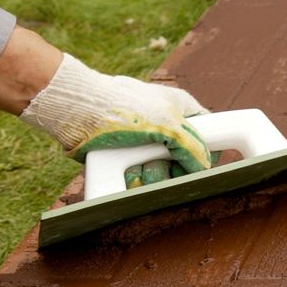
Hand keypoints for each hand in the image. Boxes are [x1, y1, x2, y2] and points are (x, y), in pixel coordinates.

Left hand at [17, 53, 211, 186]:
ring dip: (153, 176)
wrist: (78, 111)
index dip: (205, 152)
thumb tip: (204, 169)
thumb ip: (195, 148)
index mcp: (181, 109)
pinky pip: (141, 178)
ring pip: (163, 173)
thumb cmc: (123, 107)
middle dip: (173, 170)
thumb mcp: (170, 125)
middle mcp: (165, 126)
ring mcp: (145, 143)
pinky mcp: (126, 157)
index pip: (207, 134)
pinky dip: (135, 180)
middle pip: (184, 162)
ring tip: (139, 167)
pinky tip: (127, 173)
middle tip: (163, 165)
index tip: (201, 165)